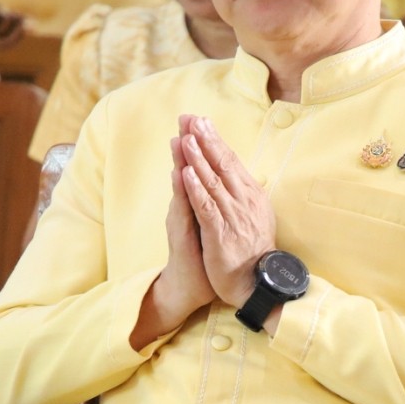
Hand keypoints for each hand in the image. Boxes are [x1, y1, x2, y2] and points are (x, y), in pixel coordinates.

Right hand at [155, 128, 217, 322]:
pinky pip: (182, 209)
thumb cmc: (206, 255)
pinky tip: (180, 174)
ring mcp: (182, 219)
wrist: (193, 285)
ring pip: (182, 185)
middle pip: (188, 170)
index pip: (200, 169)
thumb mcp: (213, 223)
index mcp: (199, 202)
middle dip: (189, 143)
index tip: (202, 120)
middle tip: (186, 118)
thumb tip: (224, 182)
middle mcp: (187, 206)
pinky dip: (182, 191)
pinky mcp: (181, 235)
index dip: (201, 145)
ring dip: (181, 161)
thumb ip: (214, 201)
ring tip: (180, 137)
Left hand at [179, 115, 276, 307]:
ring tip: (186, 138)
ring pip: (212, 182)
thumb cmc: (253, 250)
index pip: (231, 161)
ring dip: (198, 159)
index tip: (202, 121)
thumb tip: (239, 174)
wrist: (256, 283)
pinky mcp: (220, 234)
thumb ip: (245, 194)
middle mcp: (244, 202)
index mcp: (251, 195)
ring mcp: (232, 217)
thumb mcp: (255, 216)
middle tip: (193, 119)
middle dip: (207, 140)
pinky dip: (195, 189)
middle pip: (223, 164)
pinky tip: (185, 173)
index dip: (216, 140)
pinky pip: (206, 207)